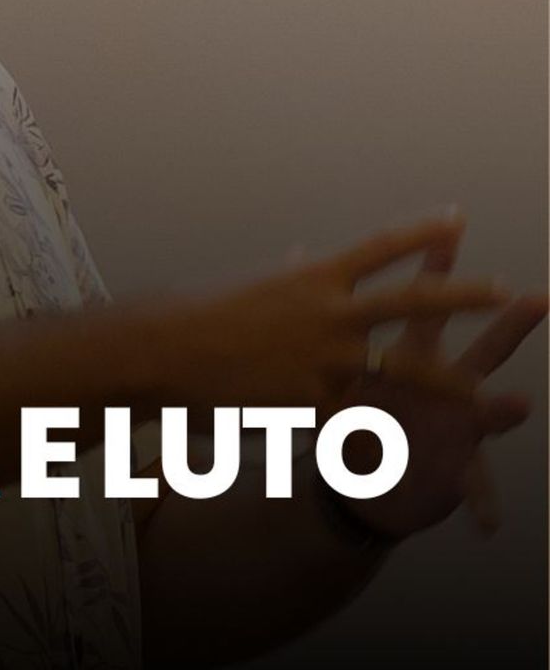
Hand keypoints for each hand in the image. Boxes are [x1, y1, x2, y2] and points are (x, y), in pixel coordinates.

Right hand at [160, 218, 508, 407]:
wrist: (166, 351)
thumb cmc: (201, 316)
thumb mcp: (255, 289)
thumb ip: (293, 283)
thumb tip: (305, 263)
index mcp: (314, 279)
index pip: (381, 248)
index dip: (423, 232)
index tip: (457, 218)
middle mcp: (329, 314)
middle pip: (413, 301)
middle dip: (464, 295)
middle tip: (507, 290)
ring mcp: (326, 360)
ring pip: (403, 372)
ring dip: (452, 384)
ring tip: (489, 396)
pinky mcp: (313, 404)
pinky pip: (350, 420)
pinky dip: (365, 435)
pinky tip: (386, 454)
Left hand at [321, 222, 547, 539]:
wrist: (360, 477)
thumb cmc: (349, 408)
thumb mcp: (330, 359)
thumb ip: (321, 312)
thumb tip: (293, 257)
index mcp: (403, 350)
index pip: (419, 300)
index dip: (433, 264)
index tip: (451, 227)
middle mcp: (438, 382)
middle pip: (472, 345)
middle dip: (502, 323)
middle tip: (536, 297)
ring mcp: (454, 423)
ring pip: (484, 410)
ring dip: (500, 408)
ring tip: (520, 405)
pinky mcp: (455, 465)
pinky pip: (469, 484)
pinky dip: (480, 501)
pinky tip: (488, 523)